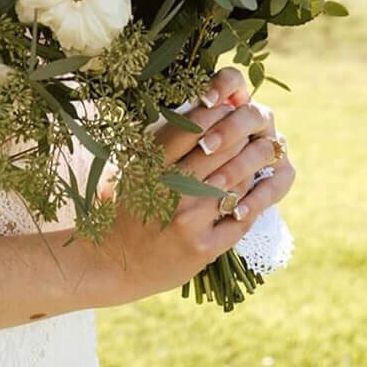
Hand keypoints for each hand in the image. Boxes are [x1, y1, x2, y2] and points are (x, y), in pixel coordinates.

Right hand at [94, 66, 297, 304]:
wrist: (109, 262)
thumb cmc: (119, 208)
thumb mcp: (129, 169)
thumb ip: (156, 145)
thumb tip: (192, 112)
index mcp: (149, 165)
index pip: (192, 127)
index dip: (214, 113)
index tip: (227, 105)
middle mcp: (170, 190)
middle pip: (220, 151)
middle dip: (241, 135)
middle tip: (252, 128)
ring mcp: (188, 220)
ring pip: (236, 182)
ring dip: (250, 168)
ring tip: (257, 157)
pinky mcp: (203, 248)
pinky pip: (240, 218)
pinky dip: (250, 203)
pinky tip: (252, 193)